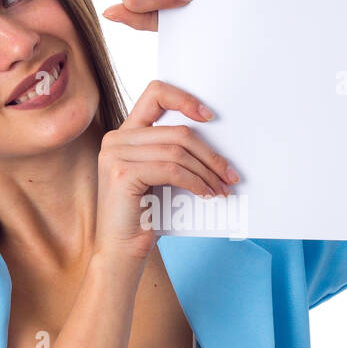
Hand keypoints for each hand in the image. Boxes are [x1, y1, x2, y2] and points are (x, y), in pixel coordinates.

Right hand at [94, 80, 239, 263]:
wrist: (121, 253)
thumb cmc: (145, 218)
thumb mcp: (162, 179)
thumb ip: (175, 155)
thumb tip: (217, 147)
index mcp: (125, 134)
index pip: (155, 94)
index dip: (184, 99)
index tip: (210, 116)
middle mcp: (116, 139)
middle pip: (177, 132)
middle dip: (210, 155)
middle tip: (231, 174)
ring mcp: (116, 154)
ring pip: (178, 151)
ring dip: (207, 172)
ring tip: (222, 189)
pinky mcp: (122, 173)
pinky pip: (172, 170)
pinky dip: (196, 182)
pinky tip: (207, 194)